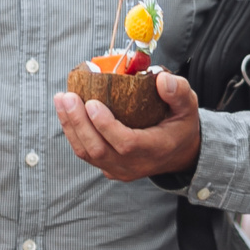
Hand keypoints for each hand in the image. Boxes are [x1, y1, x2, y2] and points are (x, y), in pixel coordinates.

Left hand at [54, 70, 200, 181]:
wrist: (178, 152)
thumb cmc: (180, 125)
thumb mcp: (188, 106)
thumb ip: (179, 92)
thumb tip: (162, 79)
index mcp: (155, 149)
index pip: (127, 144)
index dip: (106, 126)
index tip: (92, 103)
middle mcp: (135, 165)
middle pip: (99, 150)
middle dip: (79, 123)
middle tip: (68, 97)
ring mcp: (120, 169)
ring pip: (87, 153)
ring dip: (70, 126)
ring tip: (61, 100)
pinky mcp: (108, 167)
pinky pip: (86, 153)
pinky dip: (73, 132)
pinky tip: (66, 112)